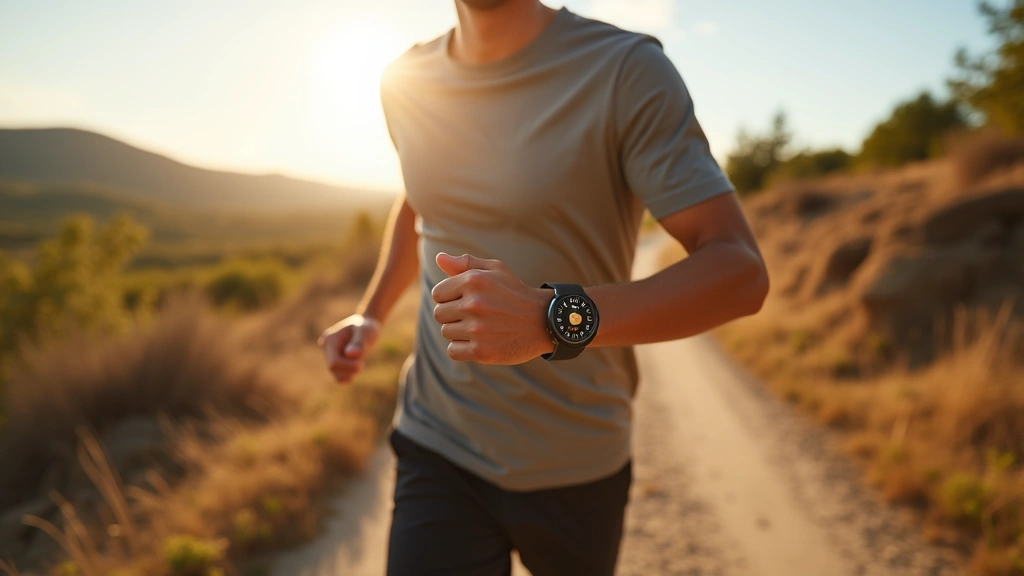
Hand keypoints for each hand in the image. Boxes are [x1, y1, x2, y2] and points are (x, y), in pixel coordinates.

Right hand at [318, 314, 381, 383]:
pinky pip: (339, 376)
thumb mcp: (366, 332)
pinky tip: (356, 367)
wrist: (367, 326)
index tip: (361, 364)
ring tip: (360, 363)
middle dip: (349, 369)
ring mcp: (328, 355)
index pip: (334, 362)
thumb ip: (359, 343)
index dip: (348, 367)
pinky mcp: (335, 361)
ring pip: (336, 375)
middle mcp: (325, 347)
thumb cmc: (367, 327)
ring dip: (350, 373)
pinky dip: (348, 376)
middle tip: (362, 363)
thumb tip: (349, 354)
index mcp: (330, 339)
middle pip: (333, 368)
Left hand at [432, 253, 552, 363]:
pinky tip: (479, 341)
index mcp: (474, 280)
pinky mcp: (482, 351)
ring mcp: (478, 329)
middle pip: (439, 314)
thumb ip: (465, 264)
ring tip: (481, 327)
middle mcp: (474, 304)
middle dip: (453, 315)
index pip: (438, 294)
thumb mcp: (495, 270)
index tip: (466, 300)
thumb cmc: (514, 293)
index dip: (450, 297)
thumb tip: (439, 259)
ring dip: (459, 331)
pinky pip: (453, 350)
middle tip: (475, 315)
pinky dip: (463, 348)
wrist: (543, 321)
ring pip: (446, 332)